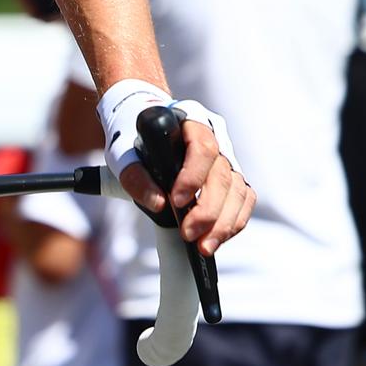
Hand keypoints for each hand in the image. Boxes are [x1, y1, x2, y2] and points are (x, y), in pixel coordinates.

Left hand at [118, 118, 254, 256]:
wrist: (140, 126)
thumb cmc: (132, 139)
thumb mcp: (121, 154)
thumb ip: (134, 177)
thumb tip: (158, 204)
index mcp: (190, 120)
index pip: (202, 148)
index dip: (193, 176)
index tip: (176, 202)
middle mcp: (216, 137)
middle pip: (223, 175)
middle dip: (208, 211)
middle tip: (188, 234)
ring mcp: (227, 157)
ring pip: (238, 191)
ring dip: (223, 223)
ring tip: (204, 245)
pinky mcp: (232, 177)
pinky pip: (243, 200)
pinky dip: (233, 221)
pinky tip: (216, 237)